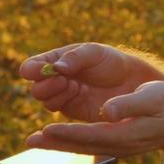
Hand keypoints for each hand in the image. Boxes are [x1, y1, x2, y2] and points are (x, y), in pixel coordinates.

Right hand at [18, 43, 148, 121]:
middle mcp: (54, 80)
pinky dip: (65, 103)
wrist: (132, 82)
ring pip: (45, 101)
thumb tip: (56, 67)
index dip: (32, 69)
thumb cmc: (112, 62)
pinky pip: (59, 110)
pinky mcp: (72, 111)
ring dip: (56, 94)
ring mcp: (62, 97)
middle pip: (36, 87)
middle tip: (63, 80)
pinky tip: (79, 93)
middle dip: (46, 84)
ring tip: (75, 86)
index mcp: (56, 61)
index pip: (32, 66)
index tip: (37, 71)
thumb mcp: (95, 52)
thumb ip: (76, 57)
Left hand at [26, 81, 163, 156]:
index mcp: (126, 134)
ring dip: (58, 142)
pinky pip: (87, 141)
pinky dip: (69, 139)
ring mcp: (116, 145)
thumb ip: (129, 104)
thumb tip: (106, 110)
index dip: (68, 133)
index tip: (47, 130)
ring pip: (81, 145)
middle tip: (30, 141)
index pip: (91, 135)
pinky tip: (56, 136)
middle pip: (80, 145)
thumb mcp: (154, 98)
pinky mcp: (115, 141)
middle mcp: (118, 144)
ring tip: (35, 140)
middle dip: (55, 143)